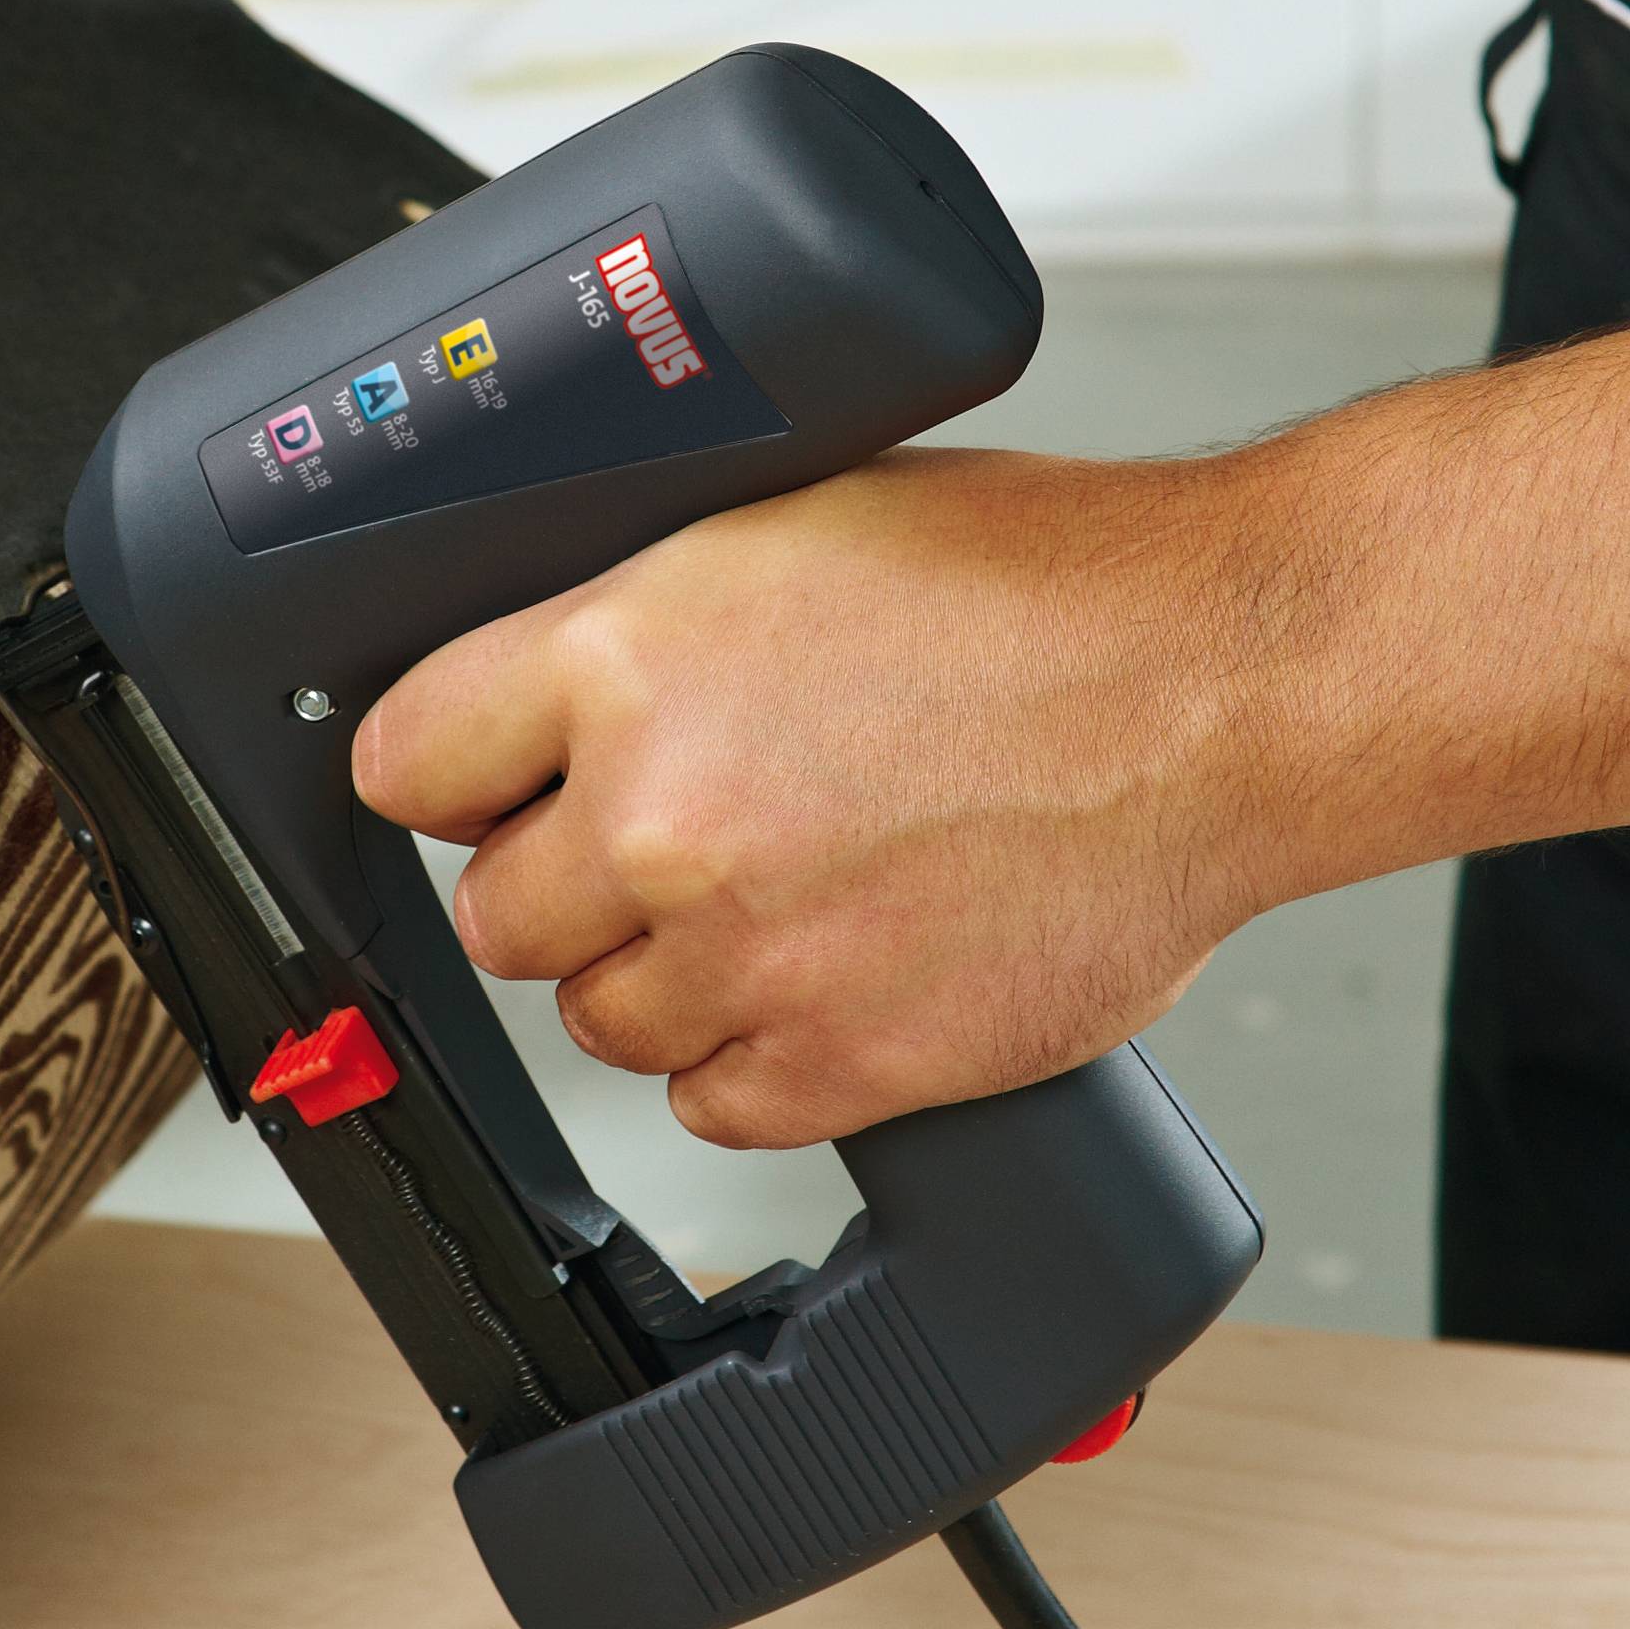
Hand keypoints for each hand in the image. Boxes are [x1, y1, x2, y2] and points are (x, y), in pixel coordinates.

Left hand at [352, 447, 1280, 1147]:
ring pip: (596, 1022)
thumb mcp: (792, 524)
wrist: (1223, 686)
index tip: (471, 788)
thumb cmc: (1043, 587)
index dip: (444, 773)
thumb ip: (644, 617)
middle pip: (496, 914)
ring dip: (655, 975)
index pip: (406, 759)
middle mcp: (663, 813)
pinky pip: (710, 1104)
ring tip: (767, 903)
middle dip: (560, 882)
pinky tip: (817, 978)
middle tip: (655, 843)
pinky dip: (748, 1057)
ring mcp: (749, 951)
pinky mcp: (843, 1059)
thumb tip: (549, 682)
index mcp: (627, 654)